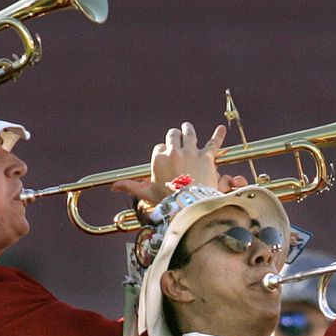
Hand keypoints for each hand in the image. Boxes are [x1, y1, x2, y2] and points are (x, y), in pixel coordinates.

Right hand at [112, 123, 241, 202]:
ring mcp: (190, 153)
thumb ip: (132, 187)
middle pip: (173, 135)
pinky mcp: (206, 157)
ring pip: (189, 133)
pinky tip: (221, 129)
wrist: (188, 207)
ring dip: (188, 130)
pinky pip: (213, 143)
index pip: (160, 147)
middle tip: (178, 134)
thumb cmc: (167, 203)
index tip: (167, 157)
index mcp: (159, 159)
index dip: (164, 152)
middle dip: (175, 136)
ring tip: (188, 128)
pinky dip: (218, 136)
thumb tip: (113, 187)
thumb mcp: (148, 194)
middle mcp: (174, 152)